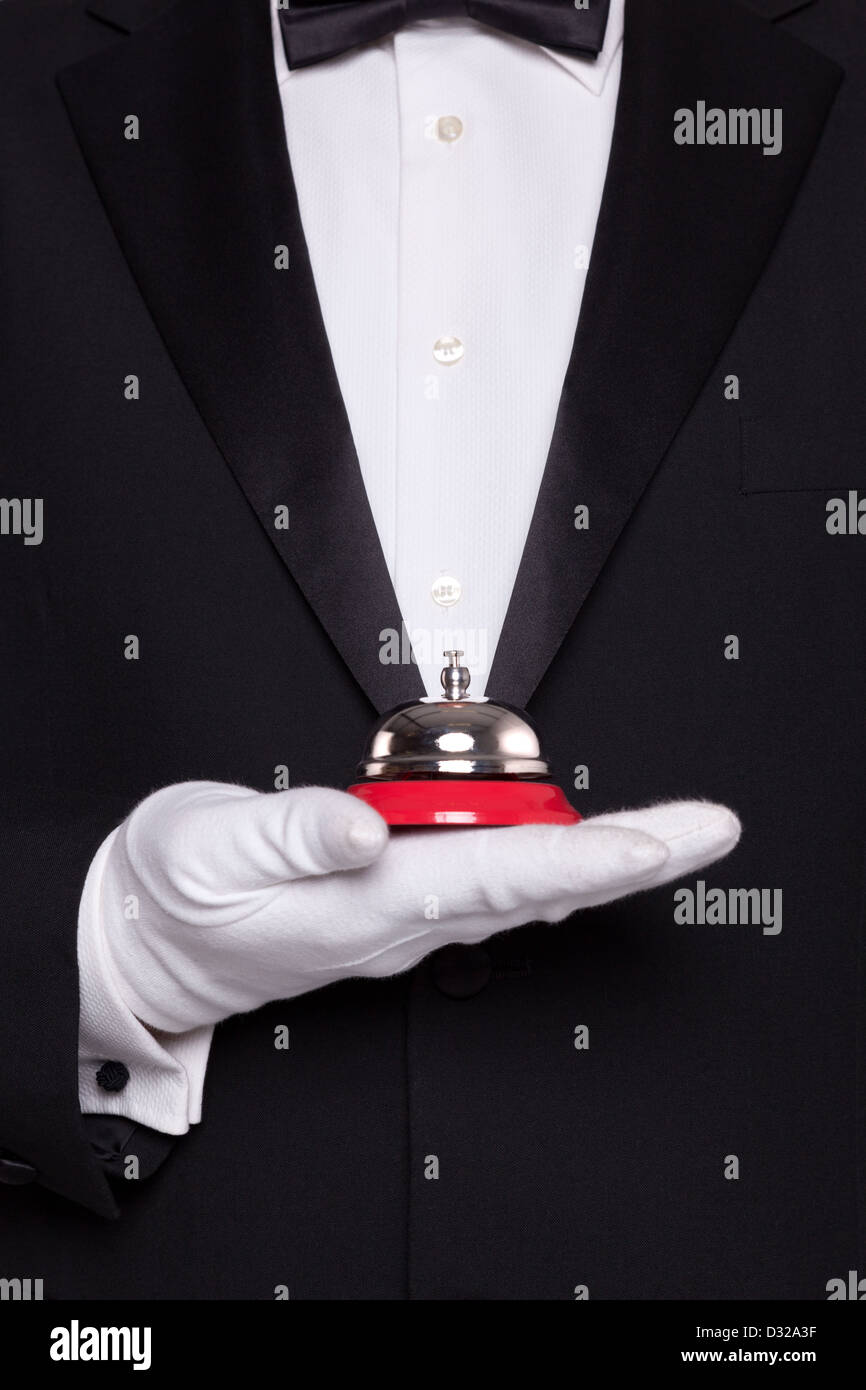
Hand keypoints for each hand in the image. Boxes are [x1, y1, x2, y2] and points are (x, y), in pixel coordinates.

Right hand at [99, 783, 740, 1032]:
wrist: (150, 946)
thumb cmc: (175, 894)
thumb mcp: (205, 850)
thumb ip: (287, 835)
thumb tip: (364, 830)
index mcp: (358, 904)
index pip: (486, 877)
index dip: (573, 858)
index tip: (646, 844)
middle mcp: (398, 920)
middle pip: (535, 887)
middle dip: (630, 860)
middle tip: (708, 828)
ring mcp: (404, 920)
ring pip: (526, 891)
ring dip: (609, 865)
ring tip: (679, 836)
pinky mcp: (398, 905)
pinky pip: (498, 892)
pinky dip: (560, 870)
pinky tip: (596, 857)